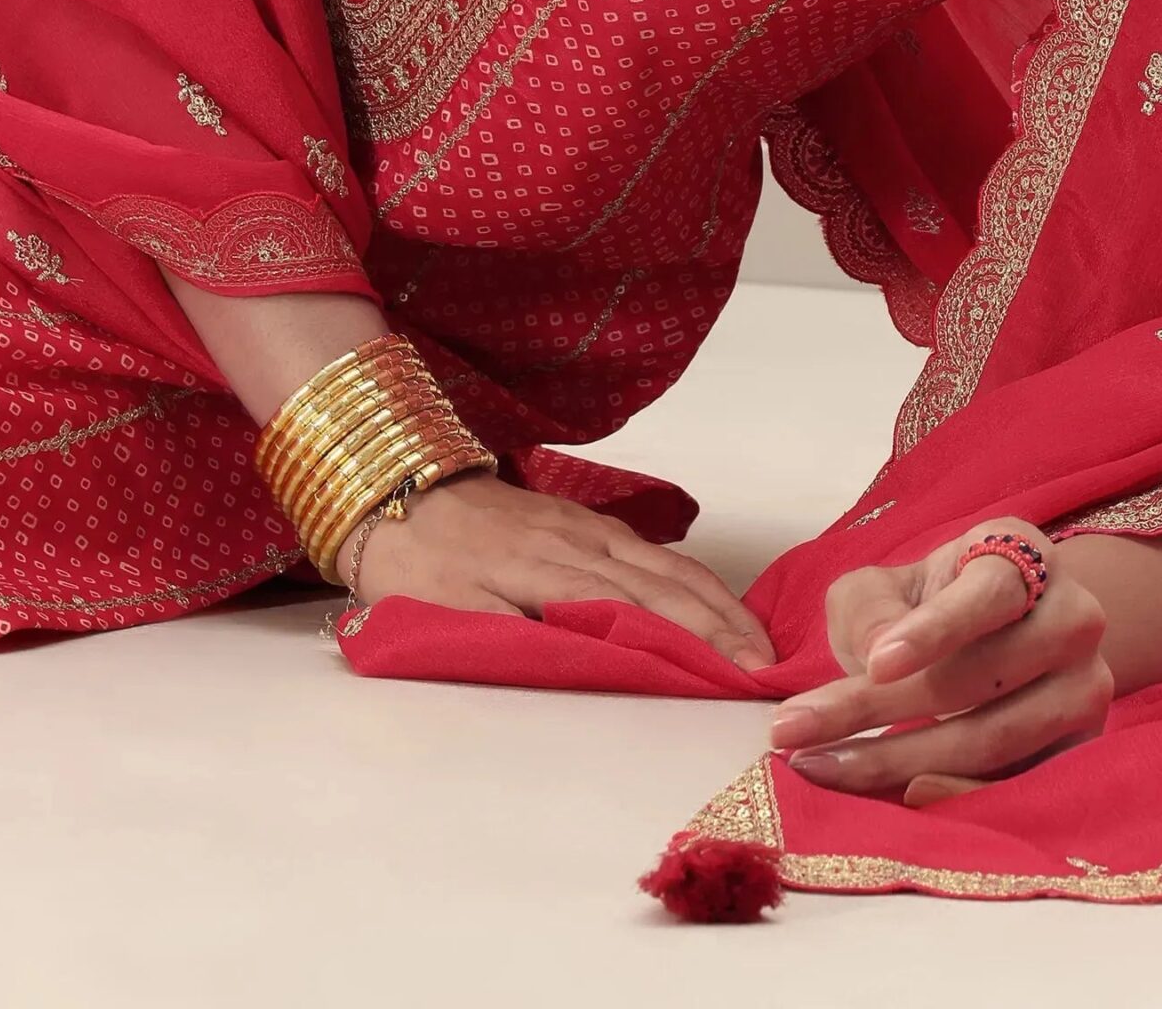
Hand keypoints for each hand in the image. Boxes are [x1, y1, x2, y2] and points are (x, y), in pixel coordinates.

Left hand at [337, 471, 775, 669]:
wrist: (394, 485)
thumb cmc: (415, 563)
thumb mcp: (447, 611)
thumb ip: (513, 636)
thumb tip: (581, 658)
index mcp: (552, 569)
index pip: (639, 611)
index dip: (692, 643)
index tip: (736, 676)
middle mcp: (582, 543)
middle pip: (668, 585)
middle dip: (724, 627)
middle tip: (767, 669)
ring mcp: (586, 527)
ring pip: (667, 565)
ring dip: (717, 602)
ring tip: (756, 640)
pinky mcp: (581, 521)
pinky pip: (651, 550)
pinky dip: (691, 576)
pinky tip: (709, 596)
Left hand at [766, 516, 1112, 805]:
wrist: (993, 636)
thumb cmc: (927, 604)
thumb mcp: (884, 587)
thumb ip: (869, 610)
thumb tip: (876, 658)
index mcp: (1023, 554)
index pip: (988, 593)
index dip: (934, 629)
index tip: (874, 664)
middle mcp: (1074, 616)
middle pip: (983, 677)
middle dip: (877, 709)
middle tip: (793, 731)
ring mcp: (1087, 686)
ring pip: (994, 739)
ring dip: (897, 759)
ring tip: (818, 764)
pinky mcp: (1080, 748)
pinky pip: (1016, 786)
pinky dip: (950, 793)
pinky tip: (897, 793)